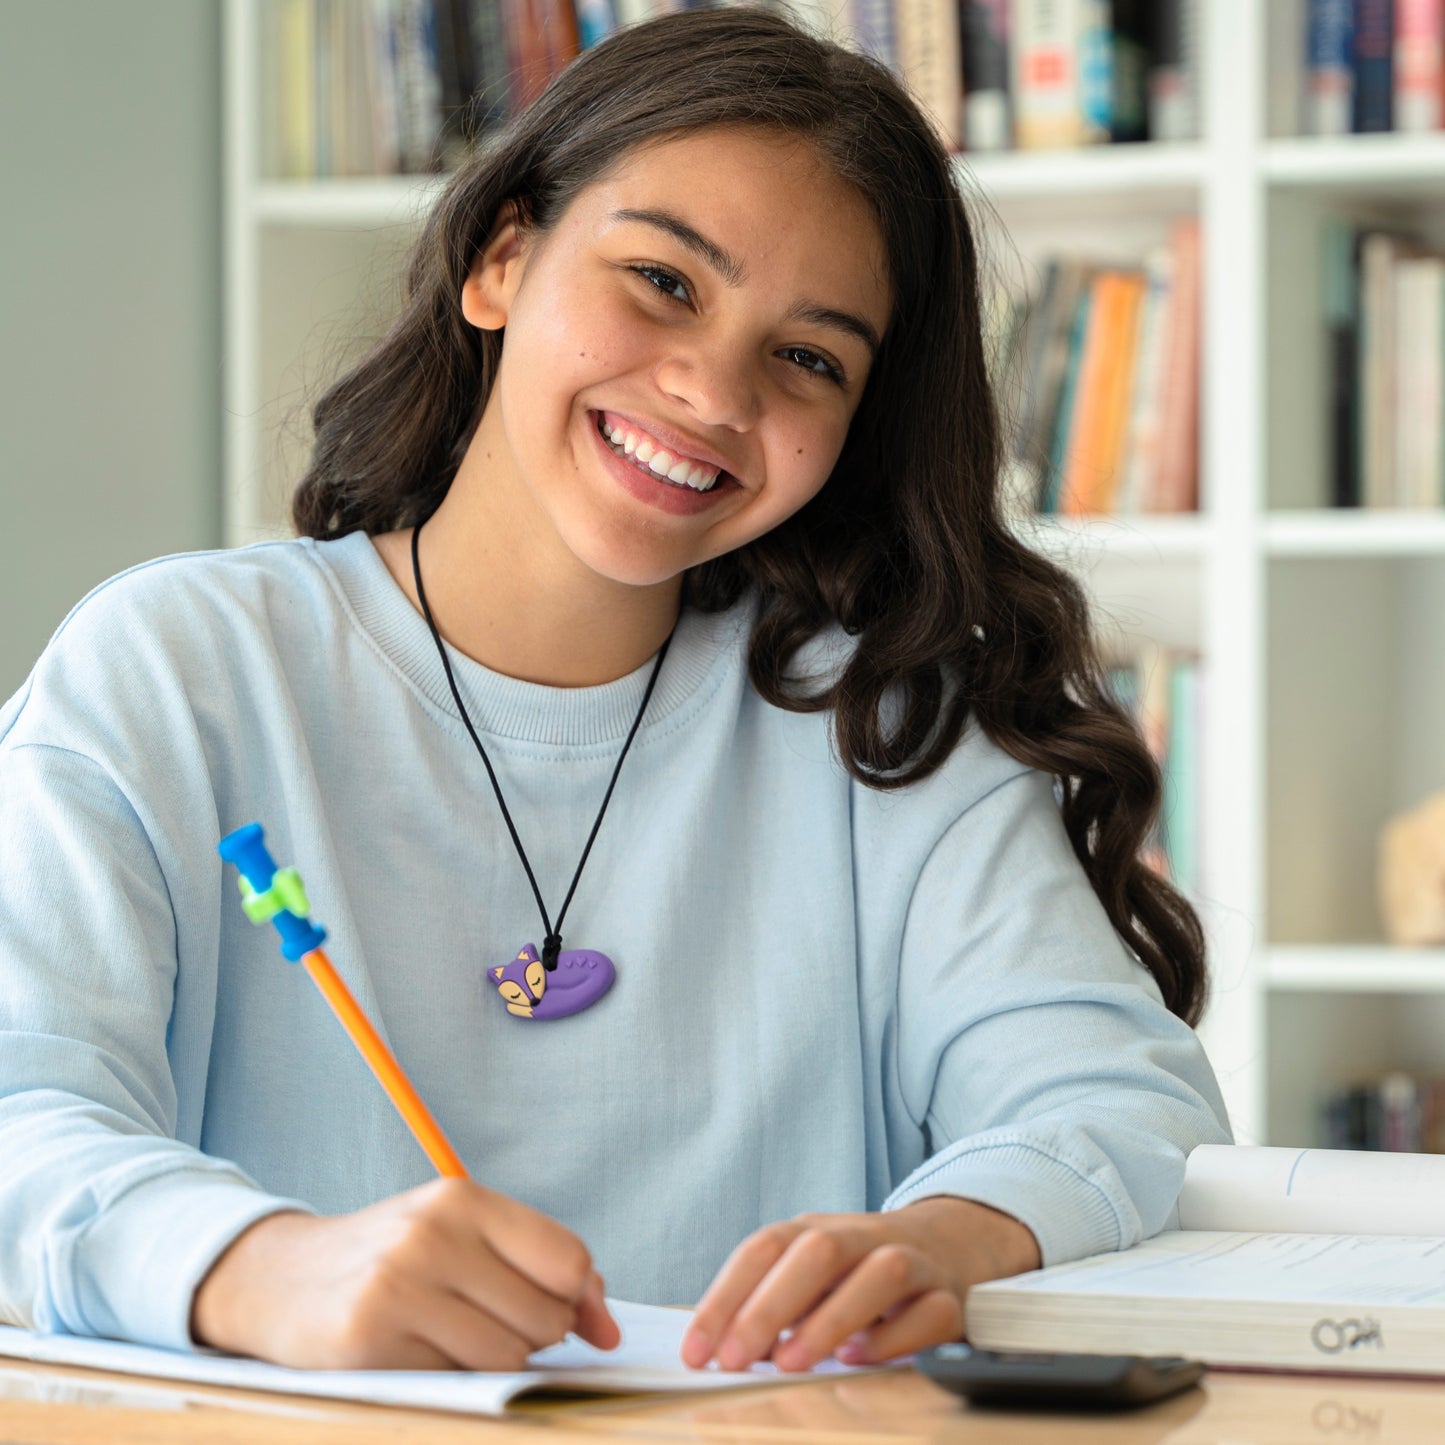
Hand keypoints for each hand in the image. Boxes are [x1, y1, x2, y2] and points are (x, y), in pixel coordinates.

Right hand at [190, 1178, 619, 1369]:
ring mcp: (398, 1283)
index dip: (582, 1300)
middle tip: (489, 1323)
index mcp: (464, 1199)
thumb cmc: (391, 1259)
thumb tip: (607, 1329)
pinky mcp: (368, 1337)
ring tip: (451, 1337)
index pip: (567, 1259)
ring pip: (509, 1356)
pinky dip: (449, 1379)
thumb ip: (537, 1267)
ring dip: (494, 1363)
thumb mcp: (460, 1237)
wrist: (278, 1278)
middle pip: (546, 1315)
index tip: (575, 1320)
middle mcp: (433, 1232)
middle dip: (536, 1336)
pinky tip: (414, 1352)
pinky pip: (456, 1381)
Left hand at [680, 1196, 1039, 1372]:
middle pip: (818, 1250)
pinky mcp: (948, 1299)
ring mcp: (912, 1263)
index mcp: (817, 1229)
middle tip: (735, 1359)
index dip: (724, 1297)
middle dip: (770, 1305)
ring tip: (792, 1362)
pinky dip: (895, 1336)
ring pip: (881, 1272)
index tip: (695, 1351)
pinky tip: (861, 1359)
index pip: (764, 1249)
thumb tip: (717, 1347)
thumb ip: (771, 1305)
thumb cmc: (856, 1274)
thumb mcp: (810, 1277)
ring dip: (832, 1317)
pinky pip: (931, 1312)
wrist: (945, 1247)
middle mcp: (863, 1237)